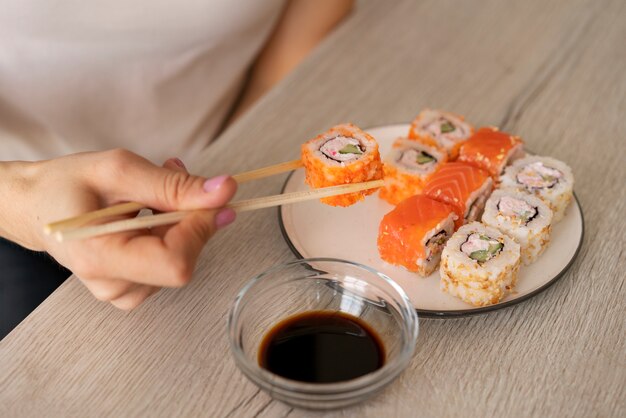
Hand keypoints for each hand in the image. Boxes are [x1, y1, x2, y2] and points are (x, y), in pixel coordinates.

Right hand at [1, 149, 236, 309]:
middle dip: (190, 215)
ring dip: (180, 219)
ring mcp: (121, 291)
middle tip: (173, 174)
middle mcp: (112, 285)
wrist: (36, 205)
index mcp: (99, 258)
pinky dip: (170, 233)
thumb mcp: (118, 170)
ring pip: (181, 258)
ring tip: (152, 190)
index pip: (175, 262)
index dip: (200, 228)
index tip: (209, 195)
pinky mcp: (131, 288)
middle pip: (182, 260)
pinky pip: (170, 262)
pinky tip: (149, 212)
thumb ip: (173, 185)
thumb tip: (224, 193)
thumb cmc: (66, 184)